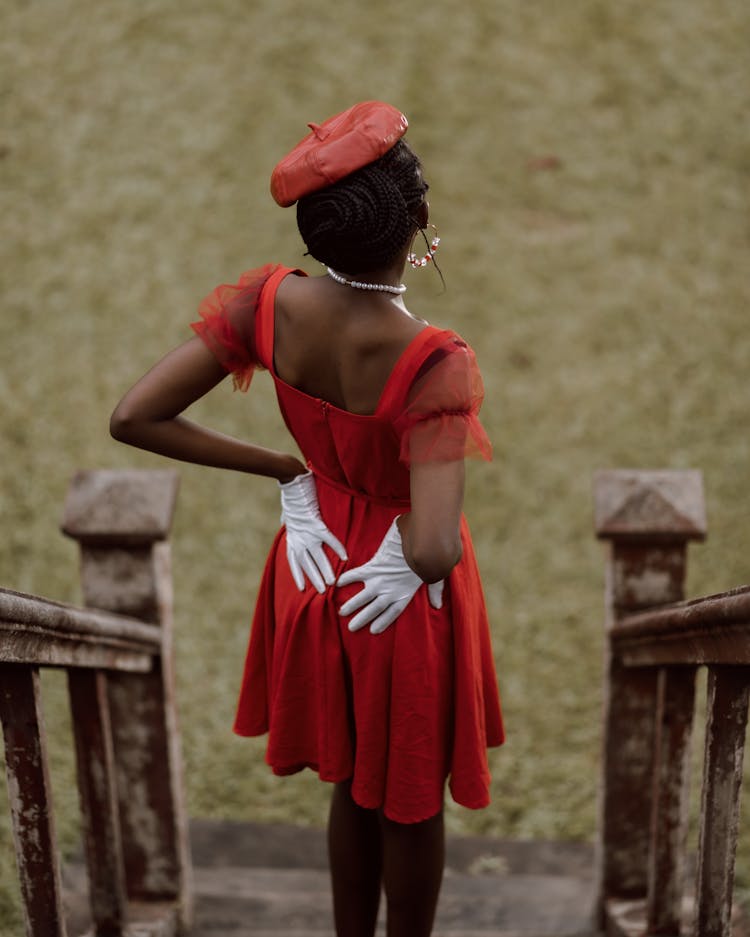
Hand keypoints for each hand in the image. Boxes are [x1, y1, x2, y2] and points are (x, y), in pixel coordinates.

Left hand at [279, 471, 346, 592]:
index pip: (293, 562)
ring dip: (326, 570)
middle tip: (322, 592)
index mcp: (291, 539)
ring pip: (318, 557)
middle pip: (306, 564)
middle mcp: (299, 539)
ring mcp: (308, 533)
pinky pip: (329, 540)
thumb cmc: (291, 498)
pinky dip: (337, 548)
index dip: (297, 576)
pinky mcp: (317, 525)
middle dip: (314, 578)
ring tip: (332, 582)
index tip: (302, 589)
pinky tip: (345, 557)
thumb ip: (288, 522)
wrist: (292, 484)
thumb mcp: (286, 515)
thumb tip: (284, 521)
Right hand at [337, 517, 443, 633]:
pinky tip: (338, 583)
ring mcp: (381, 580)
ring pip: (362, 597)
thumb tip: (438, 605)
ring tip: (341, 612)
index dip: (382, 622)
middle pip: (374, 609)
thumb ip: (434, 591)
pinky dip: (347, 578)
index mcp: (405, 594)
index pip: (392, 613)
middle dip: (361, 619)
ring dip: (351, 605)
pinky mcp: (374, 566)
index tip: (373, 630)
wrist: (421, 544)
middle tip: (351, 627)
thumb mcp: (434, 576)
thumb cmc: (430, 558)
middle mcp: (390, 591)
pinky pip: (357, 574)